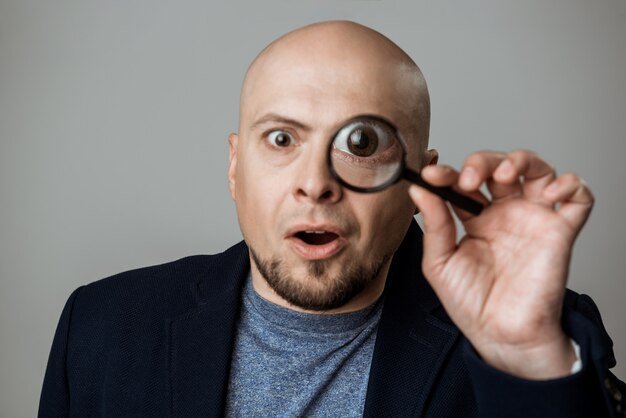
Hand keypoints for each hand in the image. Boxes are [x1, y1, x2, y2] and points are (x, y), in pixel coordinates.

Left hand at [409, 150, 593, 378]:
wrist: (500, 335)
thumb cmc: (470, 303)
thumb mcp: (439, 262)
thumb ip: (433, 224)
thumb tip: (418, 188)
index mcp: (476, 219)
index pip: (464, 182)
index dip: (449, 173)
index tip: (432, 175)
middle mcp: (505, 214)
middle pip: (499, 166)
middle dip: (483, 162)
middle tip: (469, 179)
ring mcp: (533, 219)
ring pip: (537, 170)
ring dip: (521, 160)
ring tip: (504, 175)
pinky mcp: (560, 232)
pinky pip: (579, 198)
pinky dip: (571, 184)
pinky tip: (549, 192)